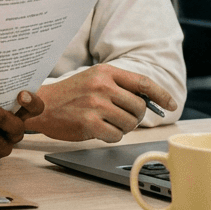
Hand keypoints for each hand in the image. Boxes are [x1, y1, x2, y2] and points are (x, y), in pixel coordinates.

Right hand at [25, 64, 177, 142]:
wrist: (39, 105)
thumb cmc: (69, 95)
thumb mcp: (93, 80)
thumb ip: (118, 86)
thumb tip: (149, 102)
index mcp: (106, 72)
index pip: (143, 83)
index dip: (161, 95)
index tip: (171, 105)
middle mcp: (102, 86)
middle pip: (139, 106)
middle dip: (135, 116)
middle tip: (121, 118)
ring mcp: (95, 104)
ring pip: (130, 123)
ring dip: (123, 127)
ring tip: (106, 123)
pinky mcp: (89, 123)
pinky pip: (116, 135)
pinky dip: (111, 136)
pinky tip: (99, 131)